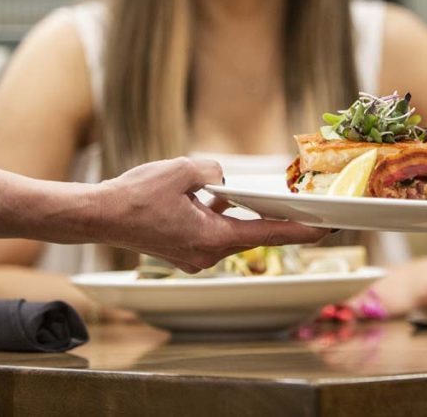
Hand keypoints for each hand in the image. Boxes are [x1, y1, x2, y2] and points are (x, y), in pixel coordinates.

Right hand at [92, 157, 329, 271]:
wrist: (98, 216)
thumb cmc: (136, 195)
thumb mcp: (183, 170)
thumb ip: (214, 171)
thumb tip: (222, 178)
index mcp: (212, 239)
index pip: (268, 234)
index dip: (301, 231)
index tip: (329, 228)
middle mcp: (207, 254)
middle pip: (254, 234)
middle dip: (279, 220)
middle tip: (311, 211)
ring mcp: (194, 256)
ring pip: (231, 231)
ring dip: (245, 215)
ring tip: (268, 198)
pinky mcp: (183, 250)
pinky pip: (213, 231)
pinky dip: (221, 216)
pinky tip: (220, 198)